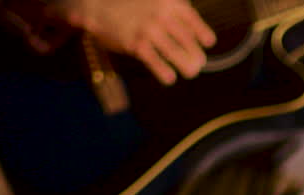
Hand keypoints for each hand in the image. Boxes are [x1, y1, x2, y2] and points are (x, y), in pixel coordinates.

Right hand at [54, 0, 215, 84]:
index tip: (207, 44)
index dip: (204, 36)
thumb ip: (172, 9)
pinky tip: (169, 77)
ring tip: (189, 72)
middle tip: (197, 64)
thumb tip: (192, 31)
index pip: (195, 22)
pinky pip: (159, 65)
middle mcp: (164, 15)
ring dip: (188, 68)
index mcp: (170, 2)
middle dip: (197, 57)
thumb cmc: (128, 3)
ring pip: (180, 57)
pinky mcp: (137, 45)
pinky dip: (167, 74)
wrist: (95, 2)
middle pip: (190, 43)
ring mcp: (151, 30)